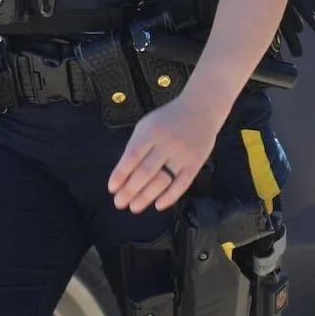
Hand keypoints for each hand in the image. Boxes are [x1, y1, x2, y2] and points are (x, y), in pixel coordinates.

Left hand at [108, 95, 222, 213]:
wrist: (202, 108)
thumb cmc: (169, 118)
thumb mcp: (147, 124)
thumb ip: (135, 145)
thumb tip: (122, 176)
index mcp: (152, 131)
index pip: (132, 156)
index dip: (120, 175)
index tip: (112, 188)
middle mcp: (168, 143)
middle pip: (145, 172)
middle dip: (129, 191)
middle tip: (120, 203)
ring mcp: (183, 153)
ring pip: (163, 181)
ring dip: (146, 197)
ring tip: (134, 207)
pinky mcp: (196, 162)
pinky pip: (182, 184)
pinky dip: (170, 197)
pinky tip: (158, 205)